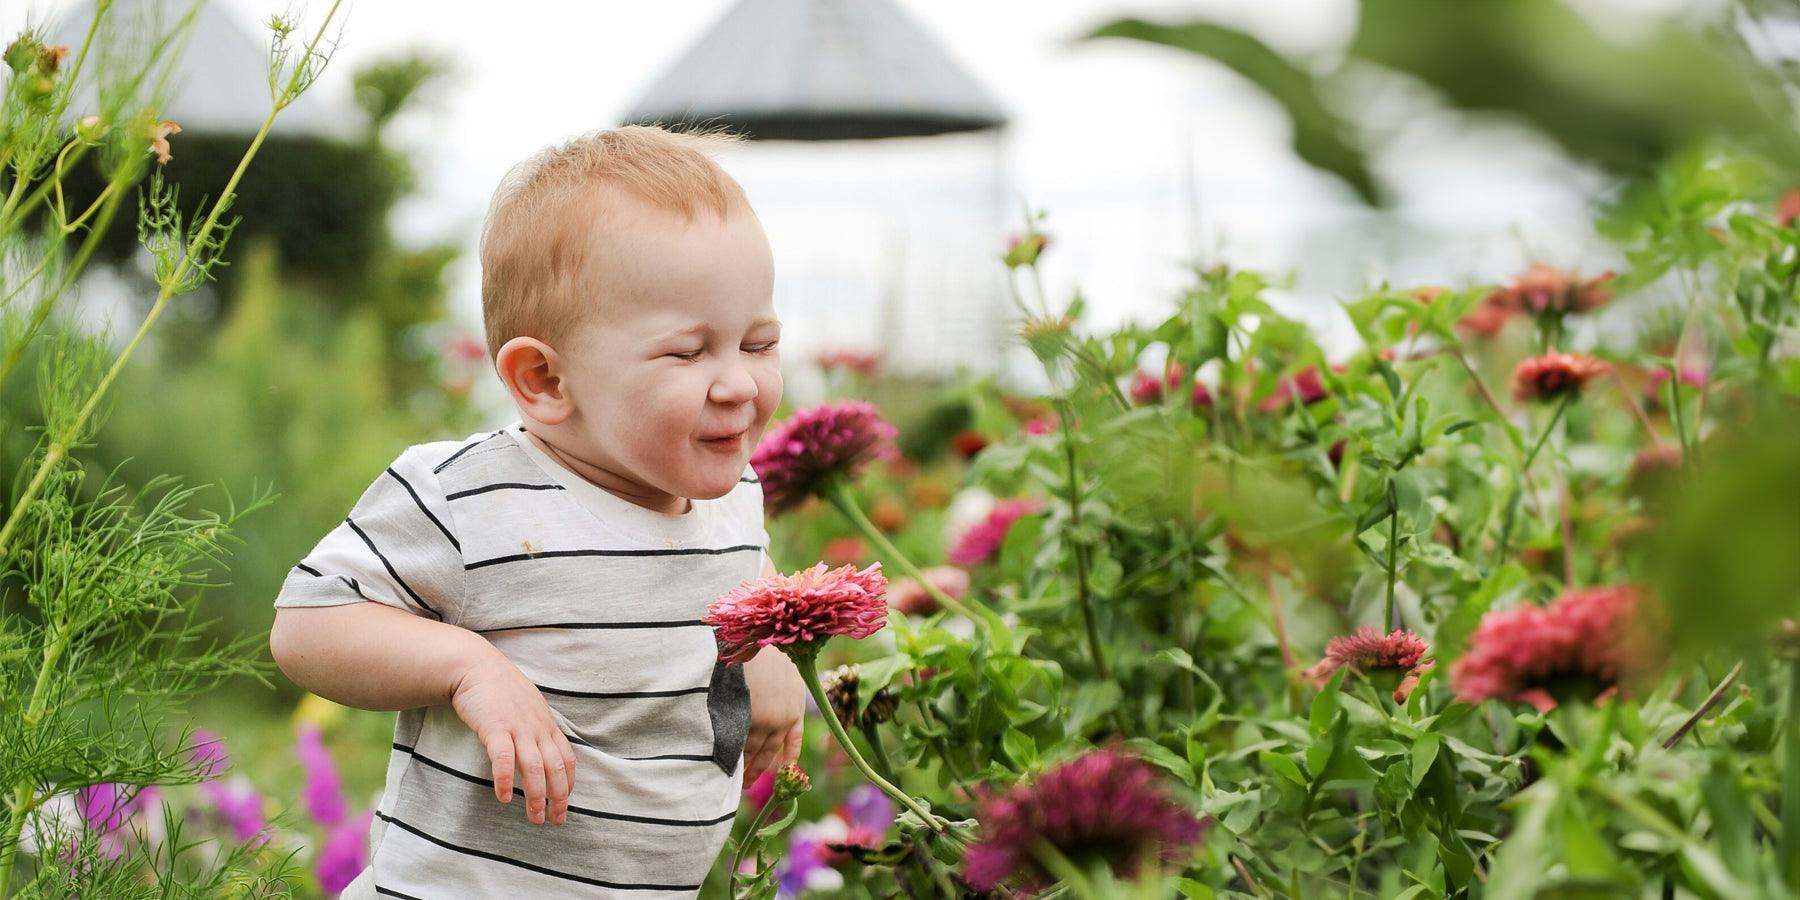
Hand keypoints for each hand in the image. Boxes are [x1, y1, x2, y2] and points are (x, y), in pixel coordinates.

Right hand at [448, 644, 576, 825]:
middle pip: (554, 767)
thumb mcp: (528, 707)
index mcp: (546, 724)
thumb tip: (541, 750)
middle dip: (558, 797)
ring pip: (533, 767)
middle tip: (556, 820)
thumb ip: (537, 728)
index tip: (566, 803)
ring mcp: (517, 727)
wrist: (475, 666)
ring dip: (536, 796)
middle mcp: (536, 727)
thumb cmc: (500, 689)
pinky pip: (502, 758)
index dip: (568, 783)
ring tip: (535, 818)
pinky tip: (503, 798)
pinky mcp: (494, 727)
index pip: (566, 758)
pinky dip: (504, 779)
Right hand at [741, 647, 804, 779]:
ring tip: (733, 780)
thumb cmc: (766, 646)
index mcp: (795, 703)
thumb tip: (766, 703)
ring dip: (743, 767)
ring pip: (751, 750)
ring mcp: (763, 719)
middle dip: (758, 768)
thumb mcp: (783, 668)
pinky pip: (736, 742)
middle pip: (769, 751)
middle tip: (747, 784)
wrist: (756, 639)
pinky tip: (723, 762)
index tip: (784, 771)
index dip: (788, 757)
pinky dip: (730, 754)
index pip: (793, 738)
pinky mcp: (745, 717)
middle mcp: (783, 716)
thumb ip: (779, 690)